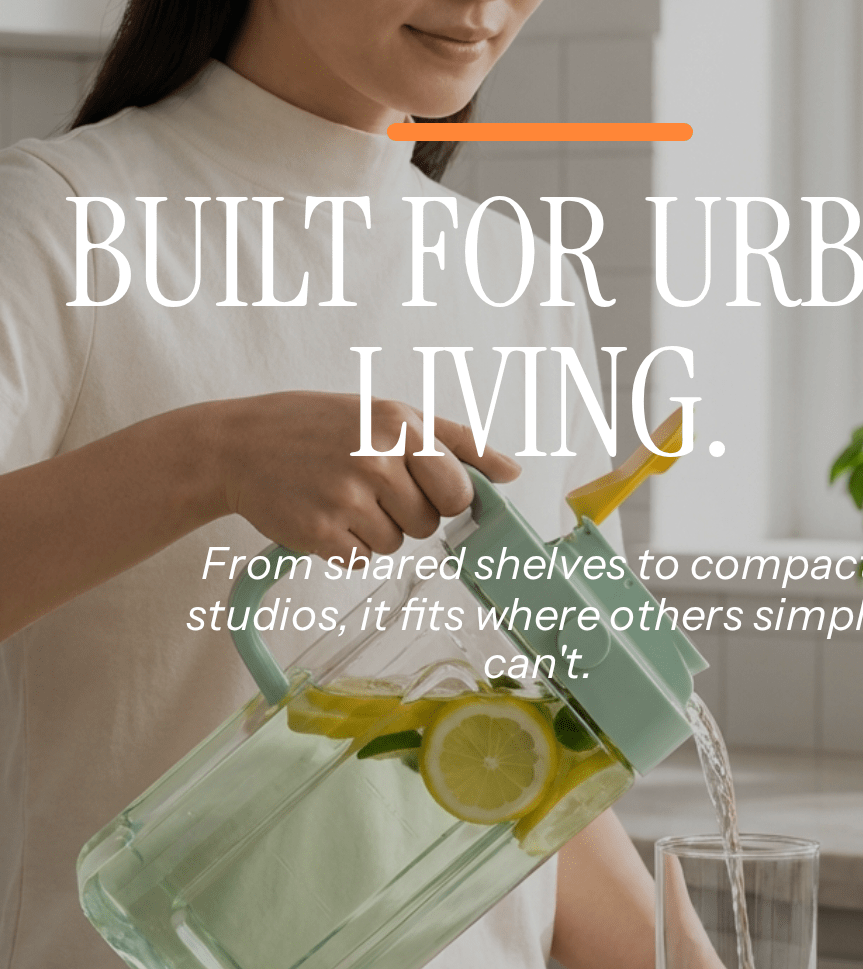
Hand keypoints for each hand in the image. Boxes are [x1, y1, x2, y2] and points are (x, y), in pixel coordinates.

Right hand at [217, 393, 519, 559]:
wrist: (238, 444)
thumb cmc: (320, 426)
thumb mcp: (390, 414)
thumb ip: (458, 442)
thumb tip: (513, 471)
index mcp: (400, 424)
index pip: (460, 491)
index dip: (444, 498)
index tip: (422, 488)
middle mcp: (375, 458)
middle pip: (429, 523)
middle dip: (408, 514)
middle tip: (371, 487)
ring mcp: (346, 497)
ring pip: (396, 545)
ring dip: (375, 531)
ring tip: (342, 497)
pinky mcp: (318, 532)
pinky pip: (360, 560)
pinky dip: (345, 547)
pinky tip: (324, 516)